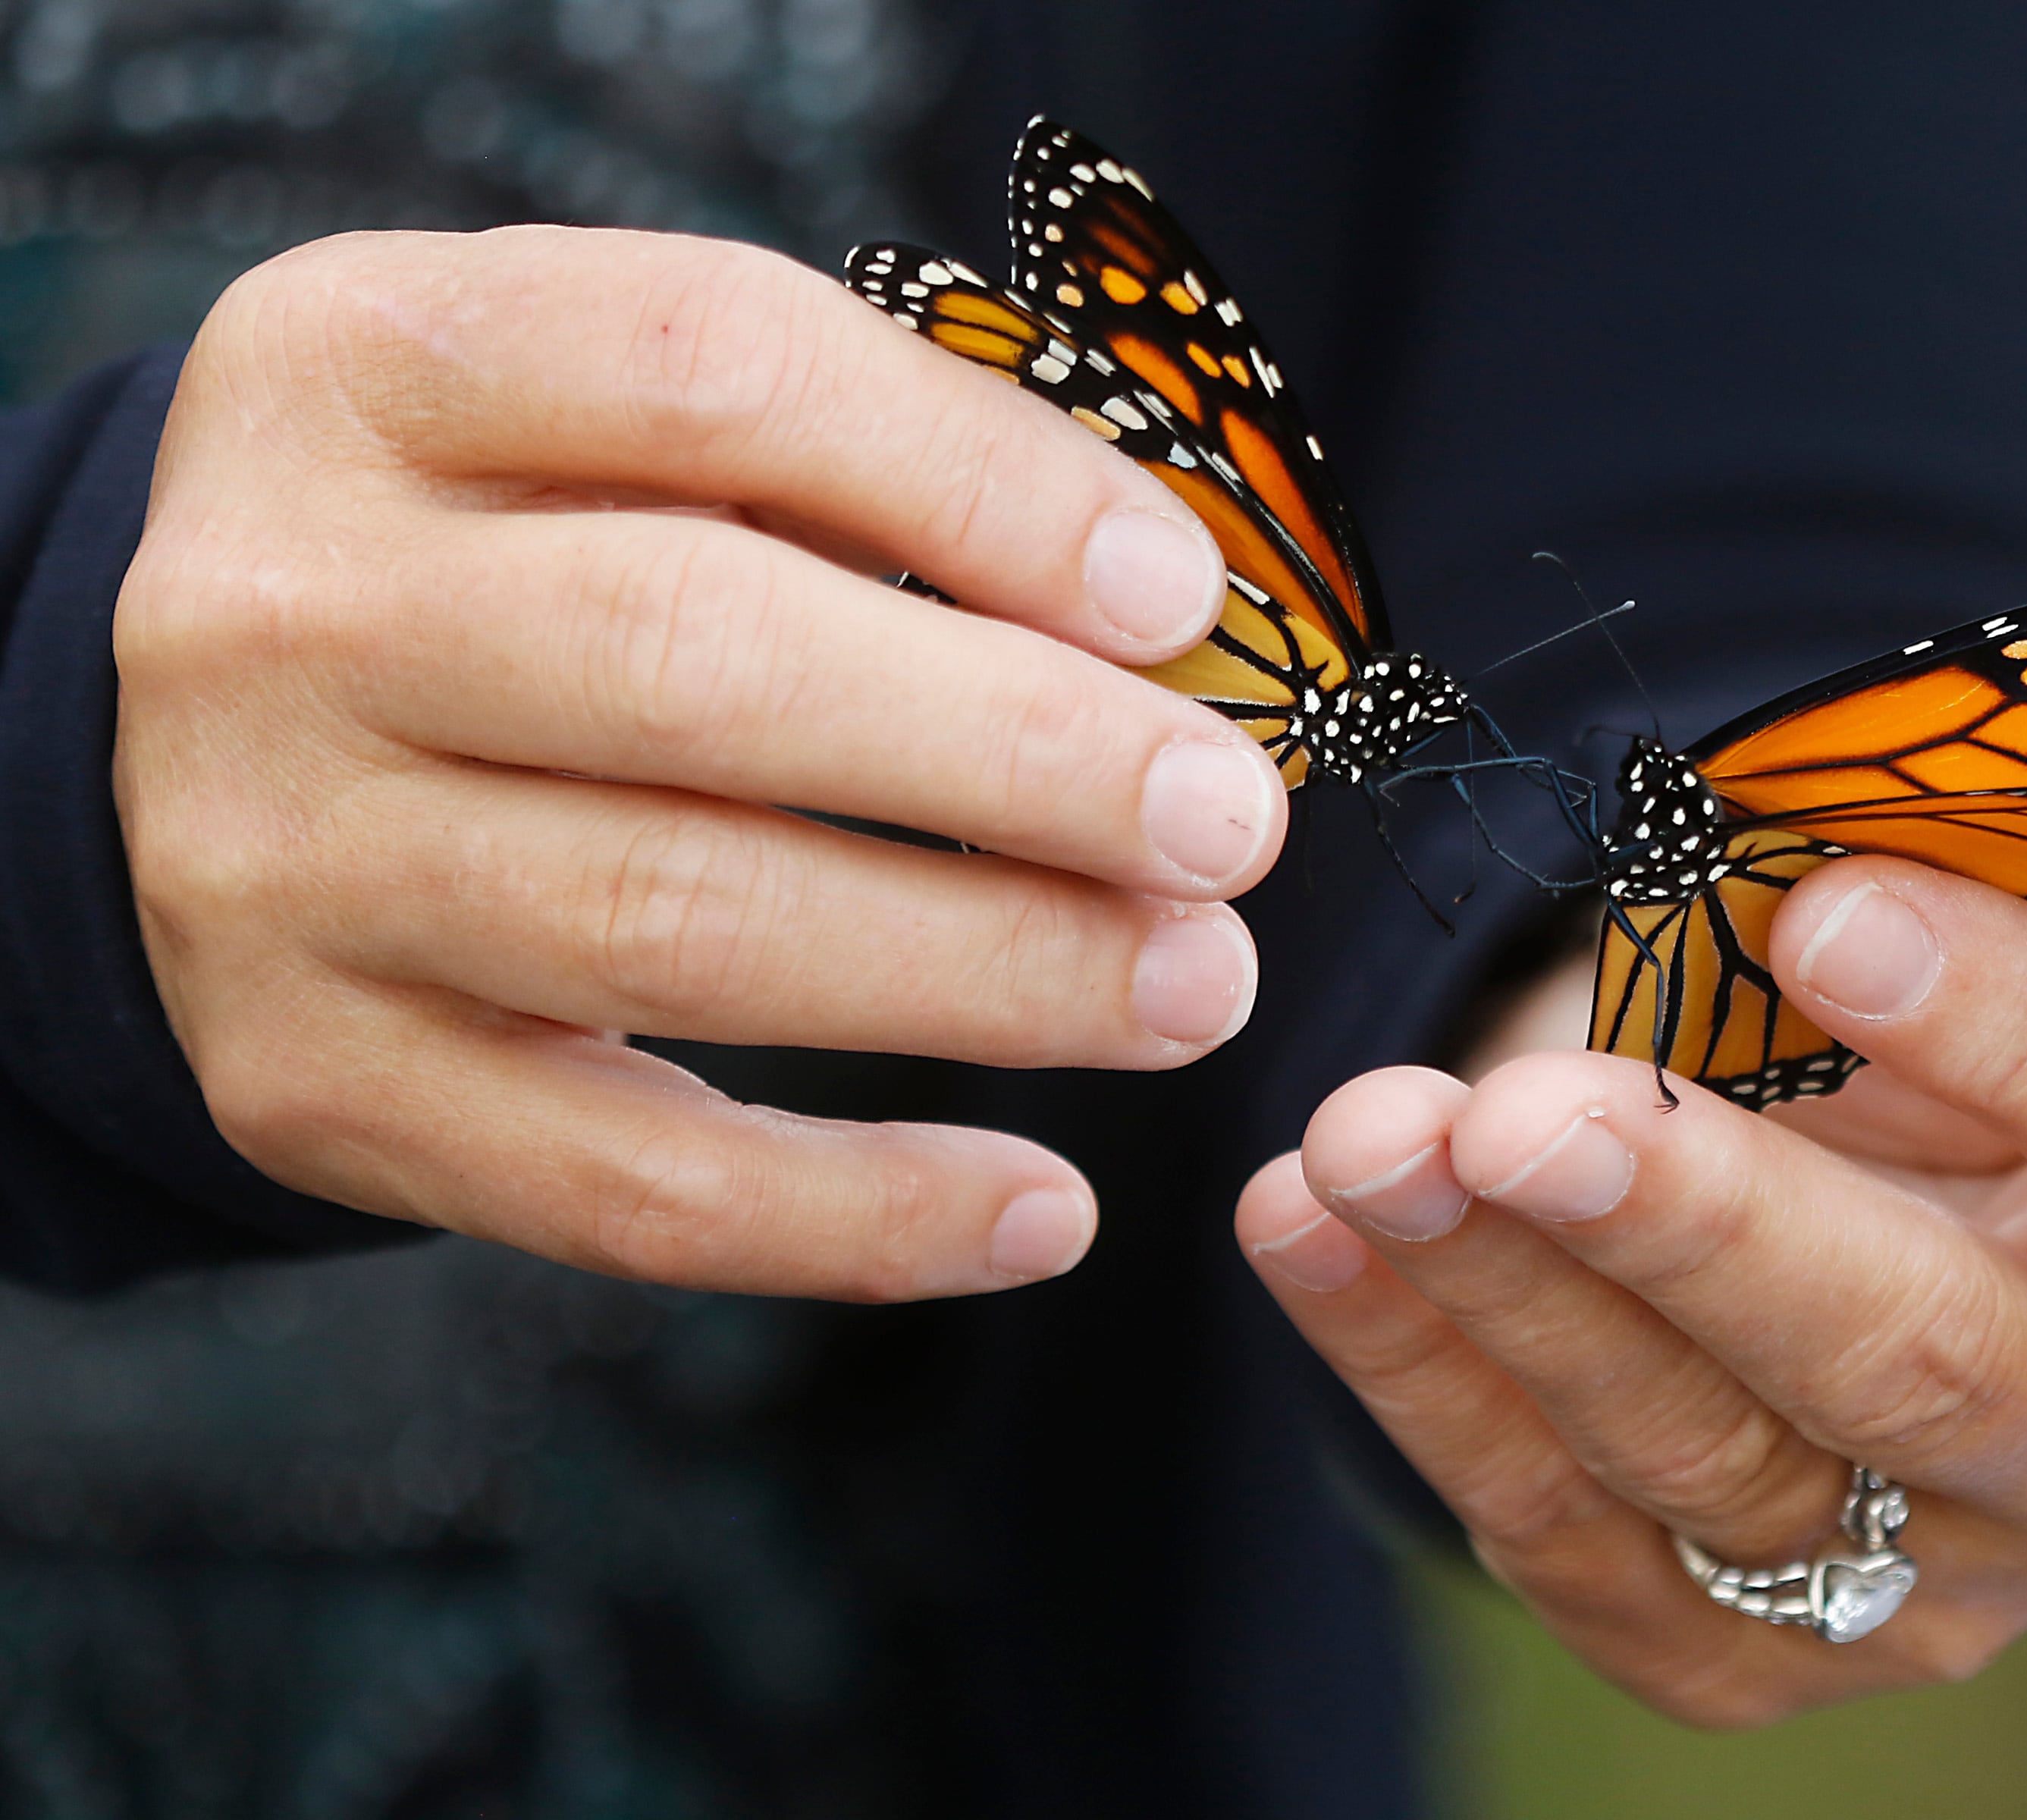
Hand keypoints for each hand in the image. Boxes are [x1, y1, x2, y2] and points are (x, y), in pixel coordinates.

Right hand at [117, 226, 1287, 1299]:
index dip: (980, 484)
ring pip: (671, 927)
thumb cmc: (503, 546)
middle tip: (1227, 824)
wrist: (204, 730)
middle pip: (693, 657)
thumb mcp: (608, 425)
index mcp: (380, 362)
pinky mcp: (315, 1077)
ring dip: (981, 972)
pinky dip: (855, 1213)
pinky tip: (1040, 1210)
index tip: (1178, 602)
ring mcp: (278, 858)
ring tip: (1189, 987)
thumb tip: (1159, 625)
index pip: (712, 368)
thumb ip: (854, 471)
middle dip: (1014, 754)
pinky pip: (616, 1183)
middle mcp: (288, 604)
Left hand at [1235, 860, 2026, 1722]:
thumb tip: (1772, 840)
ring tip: (1361, 1141)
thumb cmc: (1966, 1028)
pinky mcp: (1760, 1663)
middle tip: (1523, 1114)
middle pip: (1936, 1364)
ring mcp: (1950, 1591)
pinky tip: (1308, 1235)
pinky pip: (1571, 1542)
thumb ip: (1939, 863)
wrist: (1911, 1217)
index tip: (1825, 917)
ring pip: (1715, 1464)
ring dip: (1512, 1296)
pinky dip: (1423, 1380)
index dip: (2022, 1035)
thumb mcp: (2005, 908)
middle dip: (1707, 1229)